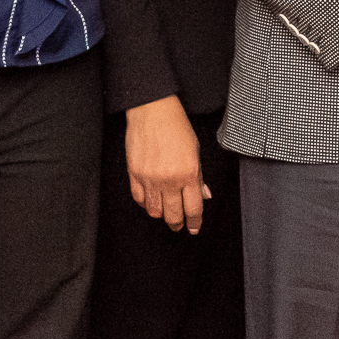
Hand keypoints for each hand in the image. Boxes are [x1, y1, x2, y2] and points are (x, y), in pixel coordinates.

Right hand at [125, 94, 209, 232]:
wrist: (152, 110)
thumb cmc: (176, 126)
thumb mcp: (195, 150)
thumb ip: (199, 176)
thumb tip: (204, 195)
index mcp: (188, 173)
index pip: (193, 208)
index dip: (194, 222)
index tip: (194, 228)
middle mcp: (169, 180)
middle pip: (173, 215)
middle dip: (178, 224)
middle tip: (179, 226)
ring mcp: (150, 179)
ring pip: (155, 211)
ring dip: (162, 216)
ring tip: (166, 214)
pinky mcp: (134, 174)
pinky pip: (139, 199)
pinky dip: (146, 204)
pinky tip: (151, 201)